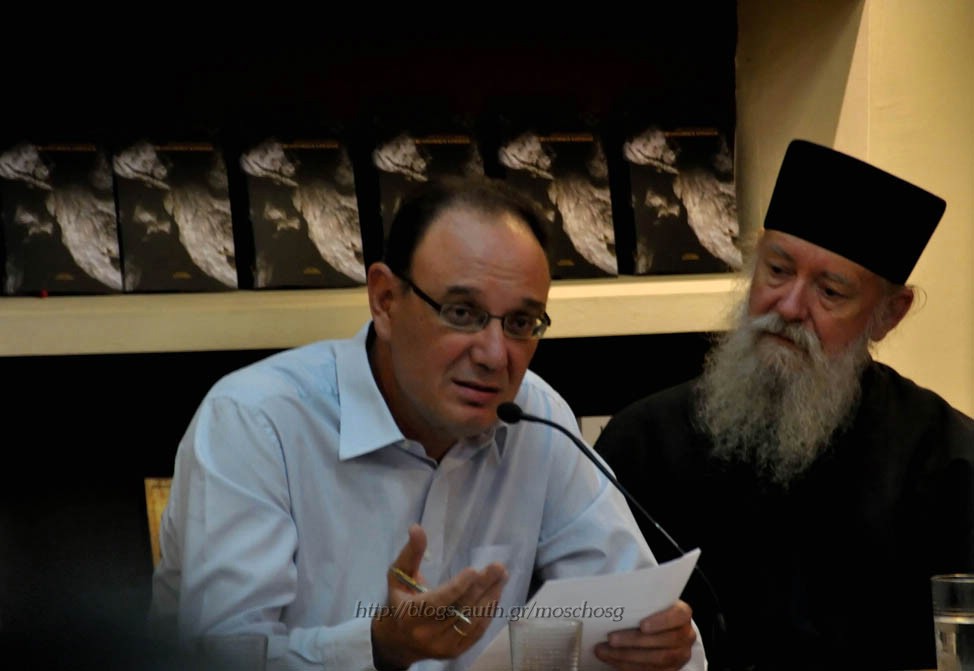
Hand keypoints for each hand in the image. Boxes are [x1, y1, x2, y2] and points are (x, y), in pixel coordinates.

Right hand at [371, 524, 507, 669]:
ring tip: (502, 577)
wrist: (397, 642)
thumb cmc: (399, 602)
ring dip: (490, 598)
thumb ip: (411, 553)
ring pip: (472, 621)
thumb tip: (417, 527)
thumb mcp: (397, 576)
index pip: (438, 602)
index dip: (457, 587)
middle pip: (460, 609)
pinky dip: (488, 613)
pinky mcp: (454, 653)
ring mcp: (442, 647)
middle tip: (498, 567)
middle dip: (482, 587)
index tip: (474, 570)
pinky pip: (476, 632)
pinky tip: (495, 595)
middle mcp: (426, 634)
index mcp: (410, 615)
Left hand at [593, 600, 695, 670]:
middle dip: (634, 641)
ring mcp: (680, 654)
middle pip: (664, 641)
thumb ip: (641, 602)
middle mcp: (686, 635)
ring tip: (604, 651)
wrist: (663, 627)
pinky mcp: (670, 669)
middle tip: (611, 639)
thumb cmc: (653, 610)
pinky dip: (627, 666)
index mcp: (682, 614)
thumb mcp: (651, 601)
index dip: (660, 622)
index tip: (642, 625)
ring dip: (626, 656)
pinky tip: (611, 659)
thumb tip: (614, 601)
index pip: (677, 616)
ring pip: (656, 660)